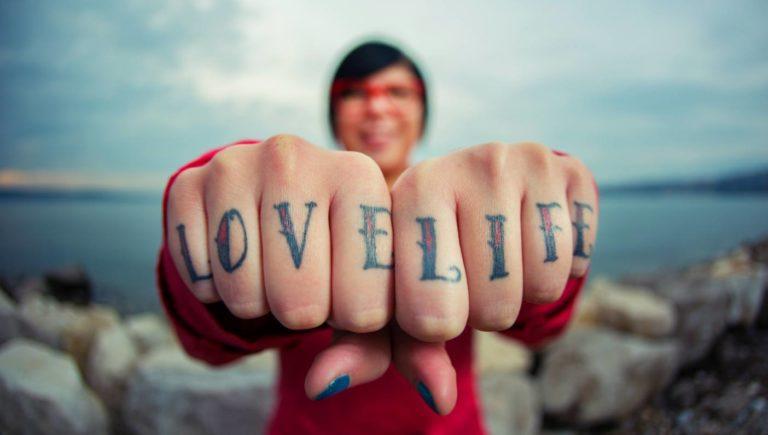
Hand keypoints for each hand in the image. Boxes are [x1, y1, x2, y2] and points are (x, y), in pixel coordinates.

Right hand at [166, 134, 393, 329]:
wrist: (281, 200)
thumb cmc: (339, 255)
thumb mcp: (373, 294)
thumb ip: (375, 349)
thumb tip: (323, 383)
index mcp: (360, 177)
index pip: (365, 305)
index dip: (355, 319)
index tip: (354, 291)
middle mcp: (296, 158)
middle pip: (301, 303)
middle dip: (305, 314)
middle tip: (309, 283)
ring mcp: (236, 164)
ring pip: (244, 294)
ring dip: (259, 303)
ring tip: (273, 270)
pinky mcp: (187, 182)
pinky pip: (198, 278)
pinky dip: (214, 288)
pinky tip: (234, 258)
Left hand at [305, 142, 597, 413]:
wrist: (487, 199)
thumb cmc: (429, 260)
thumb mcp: (393, 299)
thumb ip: (362, 345)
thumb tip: (326, 386)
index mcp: (413, 190)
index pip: (431, 313)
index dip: (434, 325)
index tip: (427, 301)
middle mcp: (468, 163)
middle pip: (492, 307)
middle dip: (481, 313)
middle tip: (470, 281)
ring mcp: (523, 161)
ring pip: (539, 287)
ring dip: (522, 294)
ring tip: (500, 263)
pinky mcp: (569, 169)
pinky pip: (576, 260)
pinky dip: (561, 270)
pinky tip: (533, 245)